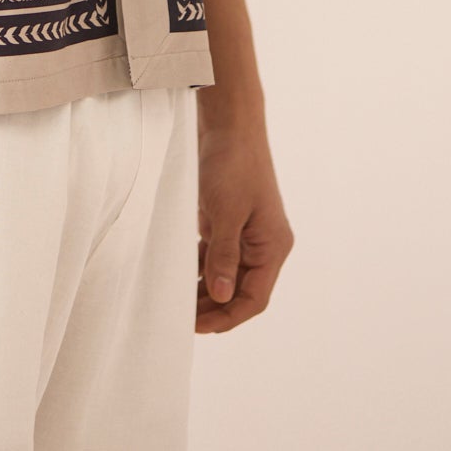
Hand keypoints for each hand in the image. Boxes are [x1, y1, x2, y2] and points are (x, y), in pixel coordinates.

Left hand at [194, 115, 293, 332]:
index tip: (199, 327)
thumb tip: (221, 297)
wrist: (228, 124)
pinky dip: (200, 269)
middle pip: (240, 291)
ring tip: (177, 305)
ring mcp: (245, 234)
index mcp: (273, 247)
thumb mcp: (227, 212)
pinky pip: (215, 256)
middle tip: (182, 320)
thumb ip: (224, 256)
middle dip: (214, 308)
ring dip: (205, 291)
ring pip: (226, 276)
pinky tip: (180, 279)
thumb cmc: (233, 164)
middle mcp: (262, 245)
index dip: (229, 316)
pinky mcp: (228, 223)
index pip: (254, 297)